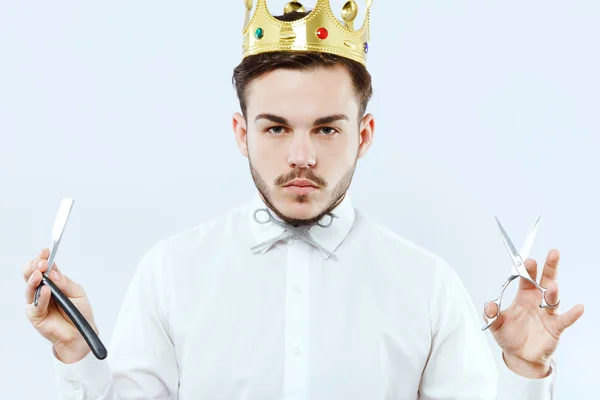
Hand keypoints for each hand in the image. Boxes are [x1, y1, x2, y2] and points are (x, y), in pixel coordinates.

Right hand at [23, 248, 98, 363]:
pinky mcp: (34, 315)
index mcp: (54, 282)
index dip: (43, 259)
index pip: (45, 268)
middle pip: (31, 275)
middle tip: (41, 263)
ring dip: (34, 279)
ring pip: (30, 288)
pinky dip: (41, 297)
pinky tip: (46, 290)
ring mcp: (37, 302)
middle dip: (35, 266)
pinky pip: (35, 304)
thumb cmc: (79, 313)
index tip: (46, 252)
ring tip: (39, 274)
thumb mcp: (77, 294)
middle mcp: (43, 290)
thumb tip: (54, 272)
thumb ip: (65, 284)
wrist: (80, 334)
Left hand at [484, 249, 584, 377]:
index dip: (527, 269)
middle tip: (553, 253)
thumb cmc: (509, 336)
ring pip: (553, 298)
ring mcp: (547, 314)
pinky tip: (578, 308)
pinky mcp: (555, 327)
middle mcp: (537, 301)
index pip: (526, 279)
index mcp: (524, 296)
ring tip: (553, 285)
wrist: (520, 356)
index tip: (527, 260)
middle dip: (549, 267)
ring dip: (554, 291)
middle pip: (545, 280)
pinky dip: (572, 314)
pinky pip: (565, 320)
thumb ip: (491, 315)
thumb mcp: (495, 325)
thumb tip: (488, 306)